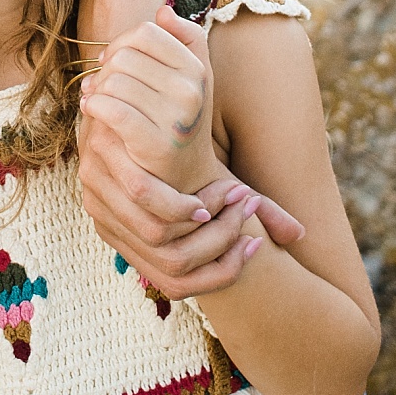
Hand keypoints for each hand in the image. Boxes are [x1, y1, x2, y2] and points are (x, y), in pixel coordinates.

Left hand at [77, 120, 304, 302]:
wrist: (138, 107)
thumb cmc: (184, 156)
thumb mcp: (218, 189)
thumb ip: (256, 213)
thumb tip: (297, 235)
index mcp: (138, 247)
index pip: (178, 287)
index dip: (222, 274)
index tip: (254, 243)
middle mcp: (117, 233)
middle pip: (173, 267)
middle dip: (222, 245)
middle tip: (248, 212)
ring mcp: (102, 204)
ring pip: (161, 235)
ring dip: (210, 223)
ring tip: (238, 195)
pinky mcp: (97, 164)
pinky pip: (144, 195)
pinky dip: (183, 199)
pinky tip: (216, 183)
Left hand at [79, 6, 216, 190]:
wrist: (185, 178)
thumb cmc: (179, 120)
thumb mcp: (192, 79)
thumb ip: (185, 41)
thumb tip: (163, 11)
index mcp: (197, 68)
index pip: (146, 32)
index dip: (121, 43)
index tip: (114, 61)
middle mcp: (191, 91)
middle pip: (125, 56)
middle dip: (106, 70)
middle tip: (102, 86)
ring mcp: (175, 119)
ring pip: (114, 82)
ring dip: (97, 91)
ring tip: (97, 101)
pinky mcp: (155, 144)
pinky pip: (112, 109)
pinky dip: (95, 107)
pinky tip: (91, 110)